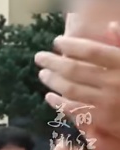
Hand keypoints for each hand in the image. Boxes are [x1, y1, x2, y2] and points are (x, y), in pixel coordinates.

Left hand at [34, 24, 119, 149]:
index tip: (57, 41)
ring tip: (43, 74)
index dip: (72, 45)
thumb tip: (110, 26)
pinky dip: (59, 102)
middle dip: (54, 62)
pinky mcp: (99, 120)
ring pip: (71, 89)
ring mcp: (105, 102)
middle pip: (76, 70)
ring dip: (53, 81)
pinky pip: (73, 109)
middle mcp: (113, 82)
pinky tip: (49, 96)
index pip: (92, 50)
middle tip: (39, 58)